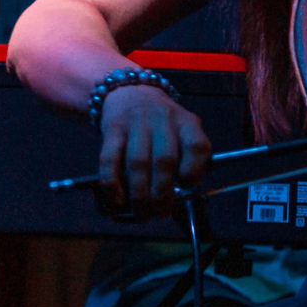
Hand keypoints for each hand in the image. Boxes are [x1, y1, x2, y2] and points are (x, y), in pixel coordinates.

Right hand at [95, 85, 211, 214]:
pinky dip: (112, 184)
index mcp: (187, 123)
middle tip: (159, 214)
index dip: (194, 171)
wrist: (130, 92)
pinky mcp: (112, 128)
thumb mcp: (181, 132)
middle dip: (162, 194)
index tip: (186, 188)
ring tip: (141, 214)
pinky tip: (116, 200)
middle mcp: (164, 120)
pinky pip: (109, 159)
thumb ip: (185, 160)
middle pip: (164, 160)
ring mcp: (136, 123)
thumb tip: (179, 204)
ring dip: (139, 195)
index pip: (197, 146)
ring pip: (137, 163)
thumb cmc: (161, 125)